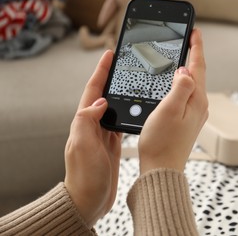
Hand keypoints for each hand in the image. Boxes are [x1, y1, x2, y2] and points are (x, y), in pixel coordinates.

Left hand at [64, 50, 121, 227]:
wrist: (89, 200)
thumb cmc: (85, 177)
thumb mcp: (83, 147)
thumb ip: (87, 121)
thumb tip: (100, 101)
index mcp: (84, 122)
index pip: (92, 90)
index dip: (100, 71)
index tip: (109, 55)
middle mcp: (93, 125)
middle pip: (102, 94)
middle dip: (111, 76)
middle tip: (123, 62)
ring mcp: (103, 134)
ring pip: (112, 106)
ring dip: (120, 91)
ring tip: (132, 79)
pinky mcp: (112, 143)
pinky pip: (119, 120)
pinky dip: (127, 109)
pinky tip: (135, 107)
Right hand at [138, 28, 207, 173]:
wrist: (161, 169)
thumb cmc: (161, 142)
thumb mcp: (169, 109)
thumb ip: (180, 87)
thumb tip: (185, 70)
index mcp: (196, 100)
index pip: (198, 66)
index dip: (196, 47)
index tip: (195, 31)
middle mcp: (199, 106)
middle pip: (198, 74)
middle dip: (193, 55)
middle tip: (188, 39)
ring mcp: (194, 115)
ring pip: (191, 85)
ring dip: (187, 69)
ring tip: (181, 56)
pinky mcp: (186, 122)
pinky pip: (186, 95)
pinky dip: (181, 84)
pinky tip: (174, 84)